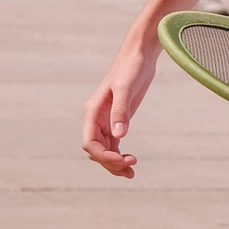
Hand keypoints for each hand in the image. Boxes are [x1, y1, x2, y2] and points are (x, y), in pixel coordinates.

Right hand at [82, 43, 159, 177]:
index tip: (122, 160)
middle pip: (96, 151)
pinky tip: (131, 163)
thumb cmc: (130, 68)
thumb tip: (119, 136)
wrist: (139, 55)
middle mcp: (95, 119)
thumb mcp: (125, 89)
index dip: (103, 156)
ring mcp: (105, 121)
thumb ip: (121, 112)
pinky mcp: (117, 121)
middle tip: (132, 166)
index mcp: (92, 112)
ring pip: (104, 151)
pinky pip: (114, 145)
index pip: (89, 144)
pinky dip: (120, 156)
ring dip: (115, 164)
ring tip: (131, 173)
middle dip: (111, 162)